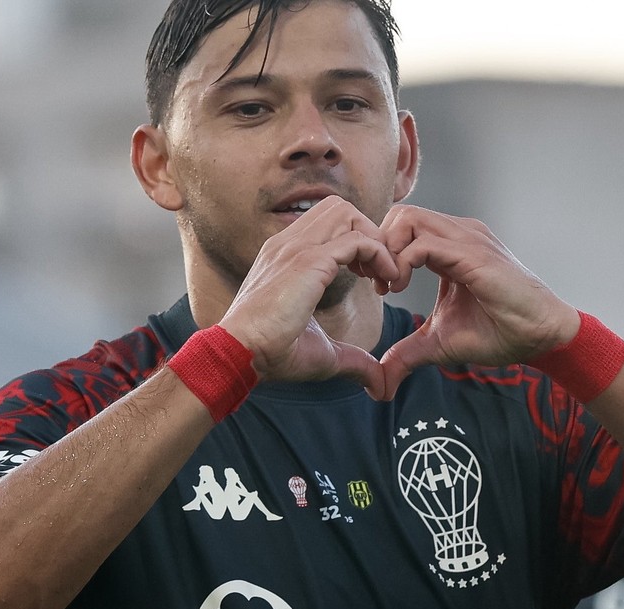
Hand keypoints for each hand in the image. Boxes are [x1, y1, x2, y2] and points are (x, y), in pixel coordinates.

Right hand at [218, 197, 399, 391]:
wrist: (240, 354)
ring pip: (350, 215)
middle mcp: (290, 243)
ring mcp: (297, 248)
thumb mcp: (323, 352)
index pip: (329, 221)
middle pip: (342, 208)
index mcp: (286, 253)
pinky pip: (357, 240)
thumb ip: (354, 360)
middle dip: (369, 233)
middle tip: (377, 273)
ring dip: (375, 241)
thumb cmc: (272, 354)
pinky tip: (383, 284)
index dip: (357, 242)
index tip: (370, 278)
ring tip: (382, 276)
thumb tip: (379, 384)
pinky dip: (380, 256)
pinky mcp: (309, 262)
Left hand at [374, 205, 579, 399]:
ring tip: (389, 287)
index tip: (376, 285)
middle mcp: (457, 235)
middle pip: (400, 214)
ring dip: (387, 252)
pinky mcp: (473, 255)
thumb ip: (407, 352)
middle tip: (377, 283)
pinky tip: (401, 290)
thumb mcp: (439, 343)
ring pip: (408, 219)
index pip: (403, 226)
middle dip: (378, 246)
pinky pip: (424, 244)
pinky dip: (402, 263)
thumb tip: (381, 380)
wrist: (541, 336)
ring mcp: (466, 240)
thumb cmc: (500, 332)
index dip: (381, 251)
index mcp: (450, 246)